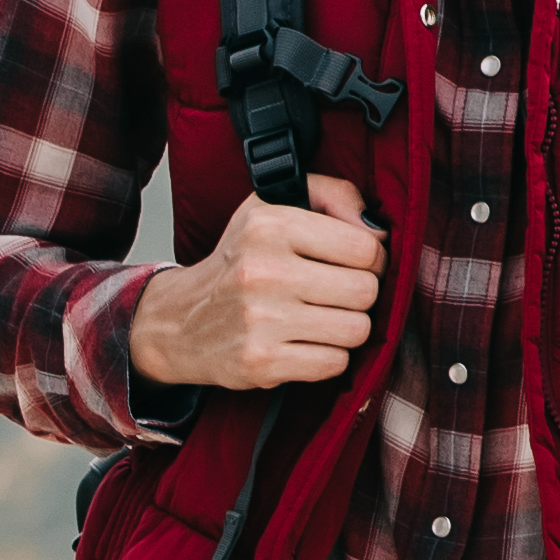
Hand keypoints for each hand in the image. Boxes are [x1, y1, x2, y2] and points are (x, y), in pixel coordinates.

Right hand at [133, 177, 381, 393]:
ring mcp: (260, 320)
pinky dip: (327, 356)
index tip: (351, 264)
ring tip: (320, 319)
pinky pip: (335, 363)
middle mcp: (263, 270)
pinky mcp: (262, 362)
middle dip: (359, 296)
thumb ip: (334, 195)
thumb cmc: (242, 261)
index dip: (370, 258)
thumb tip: (377, 230)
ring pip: (356, 330)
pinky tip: (303, 343)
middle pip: (365, 291)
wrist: (182, 321)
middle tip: (336, 295)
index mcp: (270, 225)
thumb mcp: (274, 206)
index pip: (365, 246)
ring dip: (346, 328)